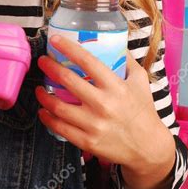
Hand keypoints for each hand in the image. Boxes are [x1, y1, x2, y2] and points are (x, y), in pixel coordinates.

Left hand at [35, 35, 174, 172]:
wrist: (148, 148)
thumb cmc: (143, 111)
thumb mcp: (140, 82)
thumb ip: (127, 61)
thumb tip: (115, 42)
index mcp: (115, 86)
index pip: (87, 61)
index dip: (68, 48)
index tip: (55, 40)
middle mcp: (103, 104)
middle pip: (67, 80)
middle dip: (49, 67)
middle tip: (42, 62)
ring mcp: (94, 124)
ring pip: (58, 106)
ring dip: (43, 95)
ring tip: (39, 88)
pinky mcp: (87, 141)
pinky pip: (60, 127)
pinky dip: (47, 117)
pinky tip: (43, 110)